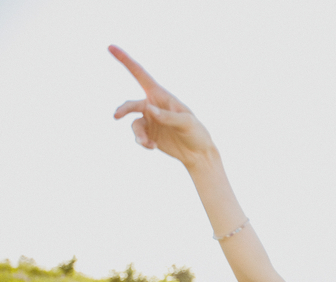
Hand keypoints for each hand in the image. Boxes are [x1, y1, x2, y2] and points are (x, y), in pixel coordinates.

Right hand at [109, 45, 216, 168]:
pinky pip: (138, 136)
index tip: (110, 46)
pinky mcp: (148, 134)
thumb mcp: (186, 122)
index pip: (140, 74)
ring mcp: (149, 120)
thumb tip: (148, 109)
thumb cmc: (196, 132)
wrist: (198, 153)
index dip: (125, 60)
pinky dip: (143, 142)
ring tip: (146, 143)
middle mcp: (152, 105)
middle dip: (123, 110)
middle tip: (116, 116)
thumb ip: (167, 116)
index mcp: (161, 95)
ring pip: (134, 124)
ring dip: (138, 135)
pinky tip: (153, 146)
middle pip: (130, 105)